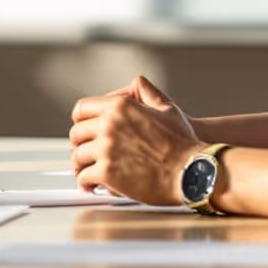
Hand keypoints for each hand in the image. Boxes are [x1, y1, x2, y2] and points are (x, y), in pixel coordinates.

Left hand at [69, 76, 202, 203]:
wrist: (192, 171)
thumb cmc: (183, 143)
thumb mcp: (167, 109)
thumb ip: (148, 93)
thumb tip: (137, 81)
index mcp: (119, 107)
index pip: (81, 110)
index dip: (80, 122)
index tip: (83, 132)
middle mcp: (108, 125)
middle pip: (76, 134)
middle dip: (79, 145)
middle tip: (84, 155)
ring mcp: (106, 149)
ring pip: (78, 157)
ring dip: (80, 166)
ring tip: (86, 172)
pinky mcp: (106, 172)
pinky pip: (85, 177)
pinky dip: (86, 183)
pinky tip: (92, 186)